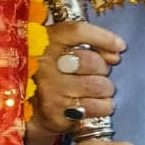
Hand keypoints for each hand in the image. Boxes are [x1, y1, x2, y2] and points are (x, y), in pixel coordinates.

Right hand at [27, 23, 125, 144]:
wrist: (24, 107)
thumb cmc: (51, 72)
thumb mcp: (59, 49)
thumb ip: (87, 44)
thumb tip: (116, 53)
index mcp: (44, 41)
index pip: (78, 31)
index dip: (104, 37)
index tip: (120, 46)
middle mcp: (44, 64)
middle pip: (92, 61)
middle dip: (103, 70)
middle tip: (98, 74)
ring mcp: (49, 89)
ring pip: (98, 86)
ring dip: (105, 90)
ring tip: (97, 91)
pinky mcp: (56, 113)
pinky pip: (96, 108)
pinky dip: (103, 107)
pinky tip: (95, 105)